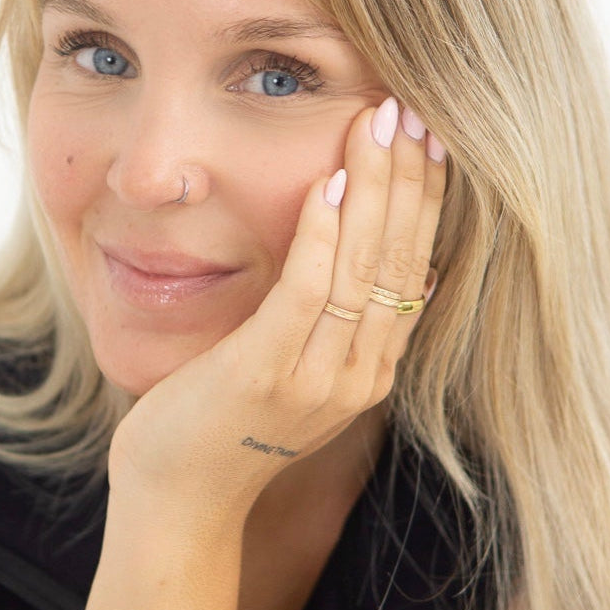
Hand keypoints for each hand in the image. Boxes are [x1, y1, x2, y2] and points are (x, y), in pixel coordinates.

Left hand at [106, 94, 447, 527]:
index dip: (427, 201)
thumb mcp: (303, 374)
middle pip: (400, 260)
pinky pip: (306, 294)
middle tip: (414, 111)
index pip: (416, 269)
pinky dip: (321, 236)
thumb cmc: (226, 423)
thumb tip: (414, 276)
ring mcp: (316, 379)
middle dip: (410, 180)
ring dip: (374, 189)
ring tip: (380, 124)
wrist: (177, 498)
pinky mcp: (265, 374)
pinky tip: (327, 183)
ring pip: (363, 268)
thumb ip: (352, 329)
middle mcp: (358, 377)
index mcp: (371, 371)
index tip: (432, 138)